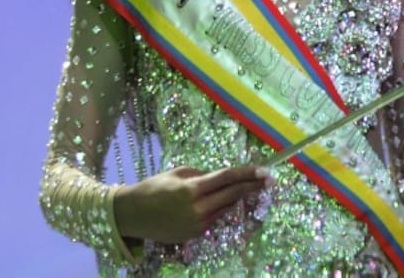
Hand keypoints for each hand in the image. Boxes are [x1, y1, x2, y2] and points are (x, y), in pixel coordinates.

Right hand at [112, 165, 272, 243]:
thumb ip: (200, 174)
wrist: (134, 215)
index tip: (264, 170)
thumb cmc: (153, 188)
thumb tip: (220, 177)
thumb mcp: (176, 173)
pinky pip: (216, 218)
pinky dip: (222, 208)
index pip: (226, 178)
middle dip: (252, 186)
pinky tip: (226, 201)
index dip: (247, 173)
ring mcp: (199, 223)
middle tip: (269, 179)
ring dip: (238, 197)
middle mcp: (199, 208)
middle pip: (232, 195)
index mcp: (192, 188)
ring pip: (226, 207)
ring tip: (251, 187)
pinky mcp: (197, 234)